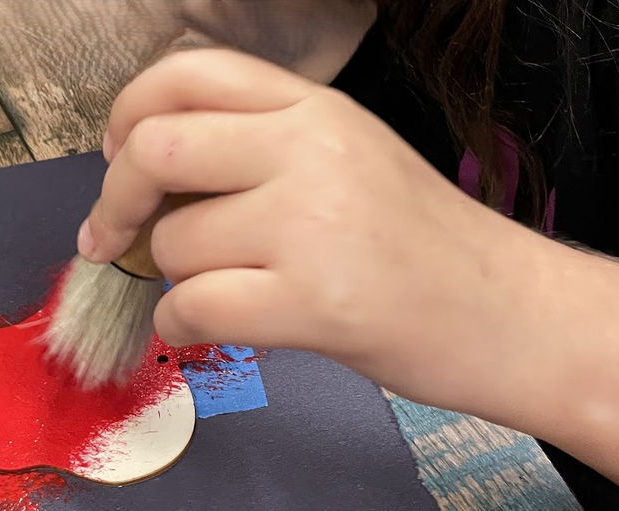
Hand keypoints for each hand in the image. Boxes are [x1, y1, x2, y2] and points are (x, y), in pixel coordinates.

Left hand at [79, 48, 550, 418]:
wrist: (506, 314)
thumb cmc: (421, 245)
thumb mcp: (348, 159)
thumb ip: (260, 150)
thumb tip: (149, 175)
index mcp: (315, 108)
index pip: (187, 75)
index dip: (128, 114)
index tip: (116, 159)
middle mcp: (310, 150)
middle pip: (155, 149)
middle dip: (115, 201)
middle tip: (113, 236)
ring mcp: (311, 225)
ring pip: (173, 242)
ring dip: (173, 277)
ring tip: (221, 291)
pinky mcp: (312, 303)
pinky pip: (191, 307)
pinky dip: (180, 323)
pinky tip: (207, 327)